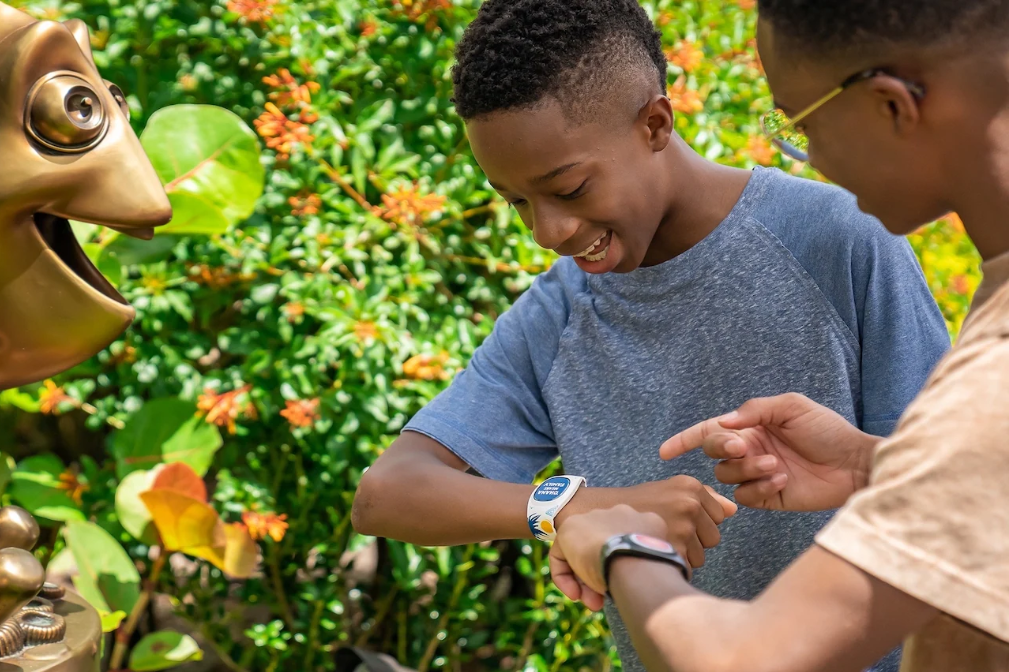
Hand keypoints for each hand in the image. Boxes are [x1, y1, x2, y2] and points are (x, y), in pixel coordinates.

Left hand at [551, 504, 669, 597]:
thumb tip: (637, 576)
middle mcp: (618, 513)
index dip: (622, 569)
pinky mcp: (570, 528)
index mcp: (643, 520)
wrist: (634, 560)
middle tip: (603, 602)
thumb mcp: (652, 564)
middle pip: (604, 548)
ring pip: (585, 552)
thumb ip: (643, 563)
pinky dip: (565, 577)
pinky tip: (575, 594)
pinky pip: (561, 554)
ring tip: (593, 603)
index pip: (626, 544)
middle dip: (601, 577)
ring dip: (586, 582)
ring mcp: (593, 518)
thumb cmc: (651, 570)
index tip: (625, 589)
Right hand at [557, 476, 735, 569]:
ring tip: (653, 544)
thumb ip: (702, 498)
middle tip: (660, 534)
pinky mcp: (673, 548)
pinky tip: (650, 555)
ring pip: (700, 557)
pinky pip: (685, 569)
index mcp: (690, 485)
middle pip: (712, 539)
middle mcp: (690, 502)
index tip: (671, 519)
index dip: (695, 525)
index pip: (718, 518)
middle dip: (691, 542)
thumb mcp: (666, 491)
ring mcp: (683, 525)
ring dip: (679, 557)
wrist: (594, 515)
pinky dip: (669, 568)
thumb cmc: (631, 506)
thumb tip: (733, 509)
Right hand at [660, 393, 878, 510]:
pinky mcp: (769, 497)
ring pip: (727, 475)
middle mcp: (749, 450)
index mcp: (751, 427)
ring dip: (747, 468)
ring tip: (774, 464)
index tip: (665, 451)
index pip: (709, 432)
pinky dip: (760, 486)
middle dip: (723, 448)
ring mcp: (757, 475)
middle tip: (744, 445)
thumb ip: (754, 410)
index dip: (684, 440)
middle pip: (713, 452)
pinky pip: (746, 496)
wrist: (854, 464)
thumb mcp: (791, 406)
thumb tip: (724, 423)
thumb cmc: (827, 430)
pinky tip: (782, 479)